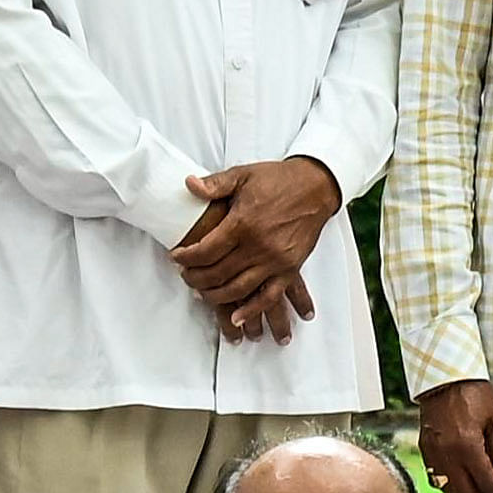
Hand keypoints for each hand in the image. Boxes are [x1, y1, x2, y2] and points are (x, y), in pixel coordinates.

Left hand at [172, 157, 341, 337]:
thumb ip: (214, 184)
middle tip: (186, 276)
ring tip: (202, 293)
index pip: (205, 250)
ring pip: (238, 289)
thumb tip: (188, 184)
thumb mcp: (243, 174)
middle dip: (195, 278)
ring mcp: (275, 261)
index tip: (177, 257)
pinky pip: (269, 296)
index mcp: (243, 223)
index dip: (186, 257)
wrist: (316, 186)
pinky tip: (236, 318)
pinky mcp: (290, 269)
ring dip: (215, 296)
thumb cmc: (279, 180)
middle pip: (217, 273)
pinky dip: (251, 310)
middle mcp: (258, 246)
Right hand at [416, 380, 492, 492]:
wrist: (444, 377)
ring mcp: (433, 454)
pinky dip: (451, 490)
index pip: (487, 483)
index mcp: (467, 446)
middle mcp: (447, 455)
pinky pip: (437, 479)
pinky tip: (463, 491)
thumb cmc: (475, 394)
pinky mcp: (425, 450)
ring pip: (449, 491)